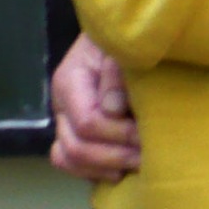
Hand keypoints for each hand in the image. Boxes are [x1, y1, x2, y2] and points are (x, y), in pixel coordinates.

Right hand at [50, 32, 139, 181]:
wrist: (118, 35)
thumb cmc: (123, 40)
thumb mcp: (121, 48)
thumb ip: (116, 75)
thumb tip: (113, 110)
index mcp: (70, 82)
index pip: (88, 122)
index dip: (119, 134)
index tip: (147, 134)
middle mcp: (61, 105)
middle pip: (76, 146)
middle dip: (114, 156)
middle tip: (147, 158)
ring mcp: (65, 121)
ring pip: (67, 159)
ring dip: (103, 168)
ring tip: (135, 167)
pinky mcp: (74, 131)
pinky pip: (70, 162)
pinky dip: (93, 172)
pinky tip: (120, 172)